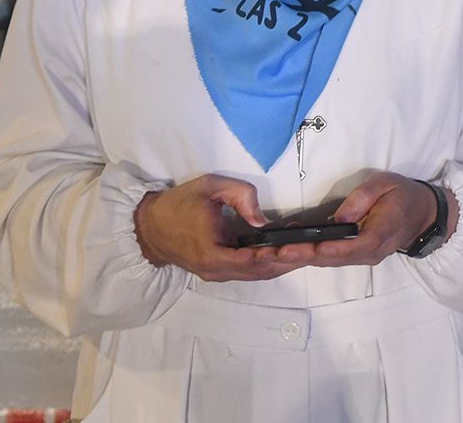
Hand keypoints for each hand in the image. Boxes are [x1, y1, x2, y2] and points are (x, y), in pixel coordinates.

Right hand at [134, 174, 302, 281]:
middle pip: (261, 272)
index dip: (276, 256)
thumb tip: (262, 220)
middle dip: (288, 261)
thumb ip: (239, 196)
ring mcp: (218, 274)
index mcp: (211, 254)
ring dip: (283, 263)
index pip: (252, 261)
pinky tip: (287, 250)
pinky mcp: (220, 271)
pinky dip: (269, 262)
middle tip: (313, 248)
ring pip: (258, 274)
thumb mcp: (209, 187)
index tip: (297, 246)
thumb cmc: (179, 204)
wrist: (148, 226)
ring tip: (307, 248)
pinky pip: (250, 270)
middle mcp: (216, 271)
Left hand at [274, 172, 453, 266]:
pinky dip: (308, 256)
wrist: (421, 215)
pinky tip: (286, 251)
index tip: (311, 247)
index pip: (354, 245)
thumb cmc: (402, 194)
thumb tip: (341, 216)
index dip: (332, 248)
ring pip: (328, 262)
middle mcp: (371, 252)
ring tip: (272, 255)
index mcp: (381, 233)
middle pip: (334, 259)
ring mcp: (363, 257)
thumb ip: (364, 197)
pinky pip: (330, 260)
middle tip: (275, 253)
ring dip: (300, 260)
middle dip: (303, 256)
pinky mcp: (355, 257)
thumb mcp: (386, 183)